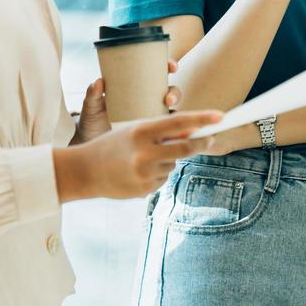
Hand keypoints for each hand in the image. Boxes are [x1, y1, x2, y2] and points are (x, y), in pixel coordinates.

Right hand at [53, 109, 222, 201]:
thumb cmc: (112, 145)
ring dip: (169, 159)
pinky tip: (138, 172)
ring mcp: (146, 174)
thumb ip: (162, 131)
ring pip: (174, 164)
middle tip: (211, 138)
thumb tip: (193, 131)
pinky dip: (158, 173)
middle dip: (202, 142)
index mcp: (142, 132)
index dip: (202, 119)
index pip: (179, 123)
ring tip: (143, 159)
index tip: (221, 116)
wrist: (84, 172)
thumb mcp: (135, 130)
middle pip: (186, 148)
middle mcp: (145, 154)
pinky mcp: (145, 190)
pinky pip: (163, 179)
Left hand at [70, 61, 183, 145]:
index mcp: (134, 87)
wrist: (90, 147)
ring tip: (169, 111)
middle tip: (168, 98)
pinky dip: (173, 129)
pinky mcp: (150, 133)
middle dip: (174, 92)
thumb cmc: (91, 122)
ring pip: (170, 110)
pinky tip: (173, 131)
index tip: (171, 66)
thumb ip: (93, 95)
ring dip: (175, 111)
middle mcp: (146, 100)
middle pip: (168, 91)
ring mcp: (149, 117)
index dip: (168, 66)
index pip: (155, 73)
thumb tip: (99, 81)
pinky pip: (166, 130)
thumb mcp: (91, 107)